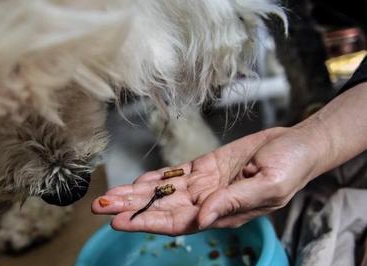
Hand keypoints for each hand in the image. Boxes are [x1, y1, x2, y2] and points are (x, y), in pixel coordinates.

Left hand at [92, 127, 324, 234]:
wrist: (296, 145)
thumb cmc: (290, 167)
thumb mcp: (268, 186)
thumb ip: (233, 202)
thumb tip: (202, 219)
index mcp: (219, 211)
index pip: (175, 222)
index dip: (146, 222)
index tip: (119, 221)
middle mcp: (205, 201)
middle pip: (159, 208)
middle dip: (128, 209)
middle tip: (99, 207)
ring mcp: (203, 184)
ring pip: (161, 192)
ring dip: (133, 194)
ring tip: (107, 196)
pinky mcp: (203, 167)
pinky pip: (173, 175)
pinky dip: (152, 179)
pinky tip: (134, 183)